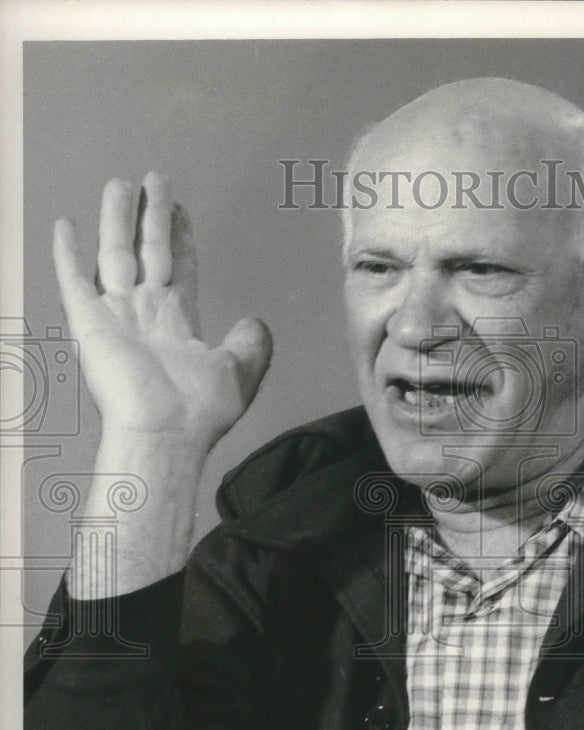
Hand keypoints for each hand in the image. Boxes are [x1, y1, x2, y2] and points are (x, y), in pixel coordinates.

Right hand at [53, 172, 271, 454]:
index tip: (181, 209)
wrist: (166, 432)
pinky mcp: (90, 324)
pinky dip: (67, 253)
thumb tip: (255, 321)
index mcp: (179, 322)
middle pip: (150, 251)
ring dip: (117, 219)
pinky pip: (74, 280)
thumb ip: (250, 342)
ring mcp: (117, 317)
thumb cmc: (201, 411)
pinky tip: (65, 225)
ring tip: (120, 184)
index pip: (179, 267)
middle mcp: (146, 314)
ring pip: (116, 253)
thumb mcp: (240, 370)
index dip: (180, 238)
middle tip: (156, 180)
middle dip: (153, 216)